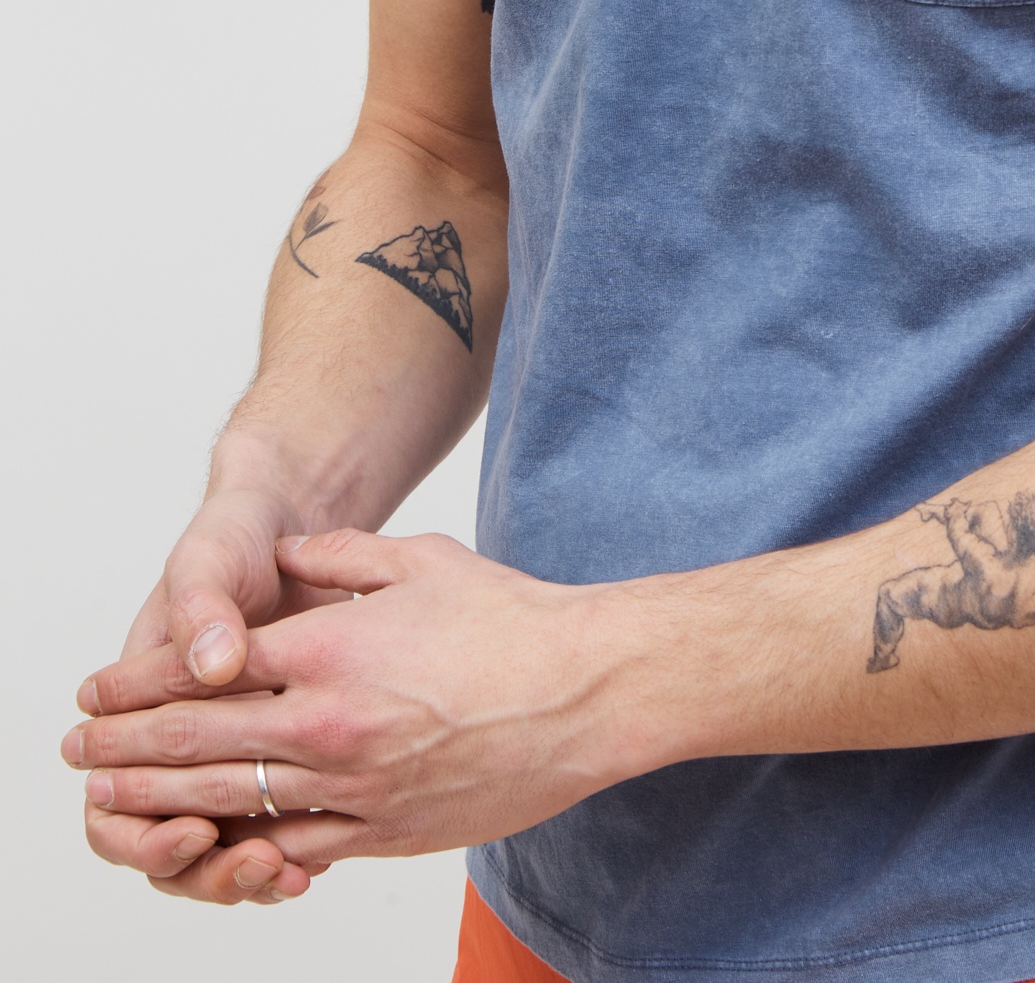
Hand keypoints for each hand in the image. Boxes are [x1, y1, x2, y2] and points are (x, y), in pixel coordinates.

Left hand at [65, 531, 656, 898]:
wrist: (586, 690)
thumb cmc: (511, 617)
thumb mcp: (417, 558)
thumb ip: (340, 556)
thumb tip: (293, 555)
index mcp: (331, 649)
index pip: (206, 671)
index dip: (139, 683)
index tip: (98, 688)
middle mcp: (330, 723)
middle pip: (198, 744)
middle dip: (125, 747)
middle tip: (78, 749)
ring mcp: (357, 787)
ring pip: (232, 804)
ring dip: (161, 804)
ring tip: (115, 802)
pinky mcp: (388, 832)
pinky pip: (297, 848)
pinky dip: (248, 847)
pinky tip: (214, 843)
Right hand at [75, 489, 350, 903]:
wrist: (286, 523)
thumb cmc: (232, 541)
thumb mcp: (210, 562)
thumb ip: (205, 607)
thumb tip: (214, 664)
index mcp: (143, 710)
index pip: (113, 806)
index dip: (144, 835)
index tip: (195, 830)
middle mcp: (180, 744)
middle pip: (166, 848)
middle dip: (206, 872)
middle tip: (256, 865)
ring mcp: (228, 753)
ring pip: (218, 849)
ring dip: (244, 874)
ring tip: (288, 875)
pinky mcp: (278, 753)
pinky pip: (269, 827)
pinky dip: (287, 852)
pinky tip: (321, 859)